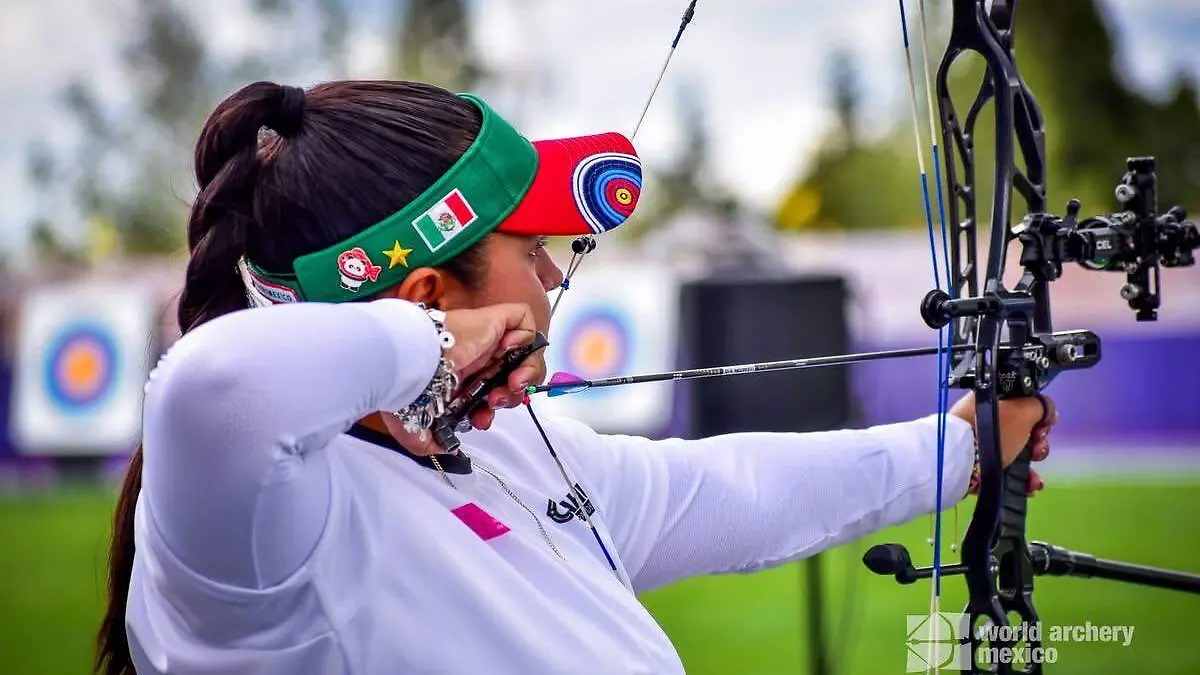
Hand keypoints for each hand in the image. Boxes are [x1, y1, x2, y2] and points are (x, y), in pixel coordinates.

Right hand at [381, 303, 544, 452]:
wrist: (409, 363)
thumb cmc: (404, 388)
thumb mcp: (411, 427)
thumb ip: (428, 442)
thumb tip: (447, 450)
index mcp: (458, 374)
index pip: (488, 390)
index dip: (492, 407)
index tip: (482, 419)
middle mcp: (474, 355)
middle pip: (510, 375)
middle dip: (511, 396)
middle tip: (495, 402)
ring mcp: (485, 337)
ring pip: (524, 352)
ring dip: (526, 374)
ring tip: (509, 383)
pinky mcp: (494, 319)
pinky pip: (522, 319)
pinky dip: (525, 336)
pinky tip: (507, 351)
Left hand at [950, 392, 1056, 495]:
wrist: (959, 460)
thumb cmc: (992, 430)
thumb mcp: (1022, 409)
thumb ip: (1040, 406)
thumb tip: (1048, 412)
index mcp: (991, 401)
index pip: (1023, 407)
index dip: (1038, 418)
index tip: (1042, 428)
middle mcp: (984, 421)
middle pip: (1022, 433)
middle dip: (1037, 445)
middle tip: (1035, 450)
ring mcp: (980, 445)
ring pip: (1015, 455)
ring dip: (1031, 468)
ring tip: (1033, 479)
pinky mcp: (978, 467)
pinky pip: (1005, 471)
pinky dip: (1019, 479)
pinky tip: (1028, 486)